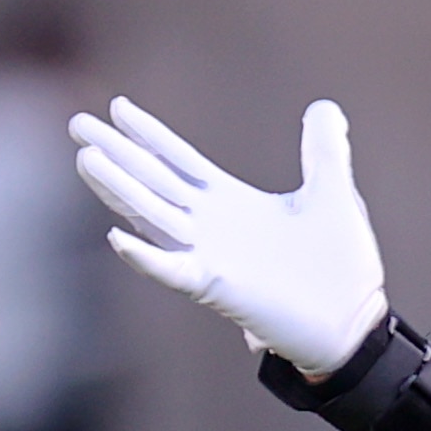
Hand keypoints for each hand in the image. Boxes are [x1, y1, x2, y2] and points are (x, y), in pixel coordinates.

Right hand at [71, 96, 388, 374]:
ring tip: (87, 159)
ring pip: (152, 216)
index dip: (150, 135)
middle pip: (152, 182)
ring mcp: (209, 257)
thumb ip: (325, 150)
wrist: (353, 324)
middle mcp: (211, 227)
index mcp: (230, 202)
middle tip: (77, 123)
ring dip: (119, 189)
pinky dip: (146, 257)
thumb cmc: (341, 266)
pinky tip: (116, 237)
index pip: (179, 161)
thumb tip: (324, 107)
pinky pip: (173, 270)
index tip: (119, 106)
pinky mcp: (218, 288)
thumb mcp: (333, 194)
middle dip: (116, 153)